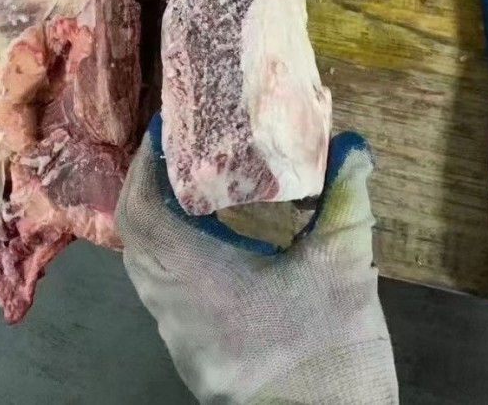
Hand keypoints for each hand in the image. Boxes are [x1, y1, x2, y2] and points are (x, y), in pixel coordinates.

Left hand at [116, 115, 397, 404]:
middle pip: (135, 238)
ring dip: (156, 221)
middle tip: (175, 148)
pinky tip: (205, 237)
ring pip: (145, 269)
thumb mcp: (346, 267)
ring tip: (187, 183)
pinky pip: (162, 293)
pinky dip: (170, 255)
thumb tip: (352, 144)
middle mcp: (176, 313)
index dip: (144, 166)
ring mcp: (180, 342)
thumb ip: (346, 197)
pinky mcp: (193, 358)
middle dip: (147, 186)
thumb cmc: (337, 352)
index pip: (143, 214)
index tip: (164, 129)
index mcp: (203, 283)